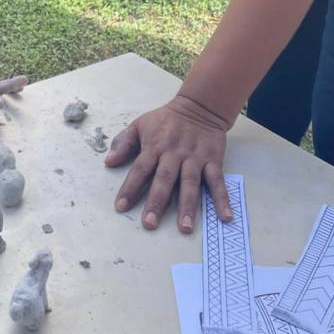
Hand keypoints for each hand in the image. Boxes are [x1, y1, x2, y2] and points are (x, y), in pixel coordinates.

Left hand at [105, 94, 232, 233]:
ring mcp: (194, 158)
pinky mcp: (213, 160)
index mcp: (154, 146)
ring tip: (184, 227)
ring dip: (187, 205)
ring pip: (190, 183)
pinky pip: (218, 181)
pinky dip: (222, 198)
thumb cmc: (166, 120)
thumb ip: (123, 142)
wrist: (199, 106)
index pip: (140, 169)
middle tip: (150, 223)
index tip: (121, 206)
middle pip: (164, 179)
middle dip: (157, 202)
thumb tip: (108, 161)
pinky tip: (224, 216)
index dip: (130, 187)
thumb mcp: (140, 124)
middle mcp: (174, 154)